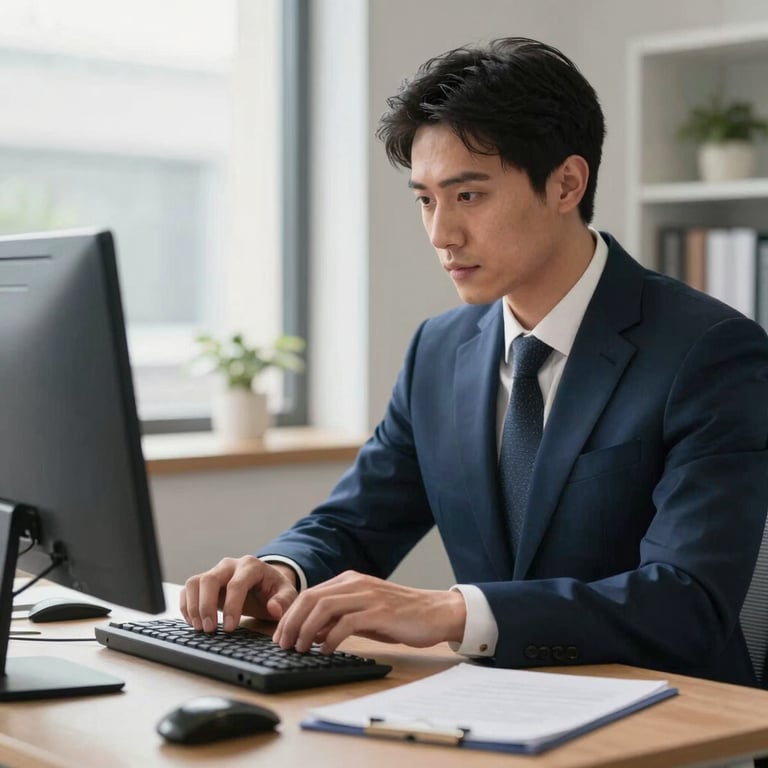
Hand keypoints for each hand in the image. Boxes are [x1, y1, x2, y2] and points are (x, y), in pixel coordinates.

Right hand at [180, 555, 298, 632]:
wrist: (265, 584)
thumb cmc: (275, 589)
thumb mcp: (287, 594)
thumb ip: (284, 601)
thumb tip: (274, 608)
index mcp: (251, 566)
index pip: (236, 584)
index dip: (232, 606)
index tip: (230, 628)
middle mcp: (230, 565)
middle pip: (210, 579)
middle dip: (207, 606)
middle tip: (210, 629)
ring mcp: (215, 572)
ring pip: (195, 582)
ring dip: (194, 606)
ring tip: (200, 628)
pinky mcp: (205, 582)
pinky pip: (188, 589)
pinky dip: (187, 606)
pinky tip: (193, 622)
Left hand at [272, 570, 466, 653]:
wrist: (436, 612)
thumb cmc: (400, 616)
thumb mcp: (365, 614)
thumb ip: (340, 619)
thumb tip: (312, 633)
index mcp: (350, 580)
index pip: (309, 594)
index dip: (290, 615)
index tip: (281, 636)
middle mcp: (356, 583)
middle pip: (311, 598)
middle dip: (291, 623)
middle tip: (283, 645)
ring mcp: (368, 596)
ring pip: (324, 608)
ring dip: (306, 630)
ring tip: (300, 649)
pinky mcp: (380, 612)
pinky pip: (346, 623)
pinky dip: (331, 638)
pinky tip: (325, 650)